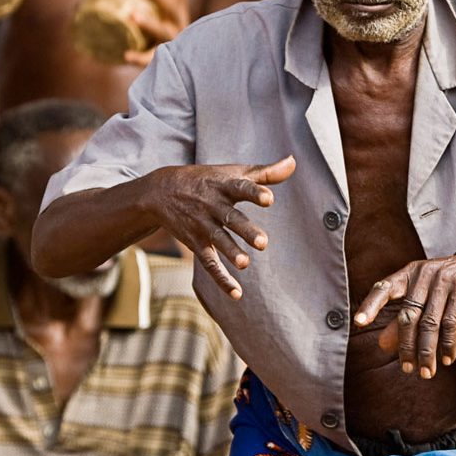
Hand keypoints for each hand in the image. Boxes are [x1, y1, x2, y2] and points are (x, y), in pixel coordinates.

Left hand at [125, 0, 190, 66]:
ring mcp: (175, 47)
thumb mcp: (151, 19)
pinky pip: (154, 60)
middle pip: (173, 8)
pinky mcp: (165, 64)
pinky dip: (141, 58)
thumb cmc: (150, 39)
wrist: (167, 74)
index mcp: (178, 14)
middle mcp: (180, 28)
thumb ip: (138, 2)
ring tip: (133, 15)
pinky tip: (127, 55)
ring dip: (151, 22)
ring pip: (166, 32)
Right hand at [137, 157, 296, 297]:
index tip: (269, 199)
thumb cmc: (208, 180)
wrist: (161, 191)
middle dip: (245, 230)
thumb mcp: (233, 172)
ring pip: (218, 240)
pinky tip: (237, 293)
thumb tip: (293, 162)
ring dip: (230, 252)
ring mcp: (203, 226)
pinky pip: (209, 263)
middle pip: (231, 218)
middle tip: (263, 242)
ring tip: (245, 263)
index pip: (241, 188)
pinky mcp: (196, 244)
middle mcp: (213, 206)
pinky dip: (221, 279)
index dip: (255, 193)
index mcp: (224, 186)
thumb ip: (265, 172)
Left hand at [355, 253, 455, 378]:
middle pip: (409, 315)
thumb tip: (383, 345)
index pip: (385, 288)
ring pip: (430, 323)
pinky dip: (448, 344)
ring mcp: (445, 280)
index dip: (371, 305)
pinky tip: (447, 358)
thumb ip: (404, 319)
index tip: (358, 322)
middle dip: (407, 346)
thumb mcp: (426, 296)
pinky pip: (452, 323)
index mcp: (410, 273)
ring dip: (428, 352)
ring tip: (427, 371)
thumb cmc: (451, 284)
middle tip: (407, 369)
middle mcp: (425, 274)